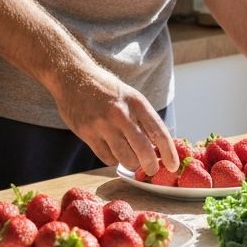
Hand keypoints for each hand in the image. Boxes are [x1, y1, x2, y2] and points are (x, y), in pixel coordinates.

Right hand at [48, 62, 177, 176]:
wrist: (73, 76)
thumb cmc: (106, 89)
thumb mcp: (130, 96)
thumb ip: (143, 118)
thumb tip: (158, 146)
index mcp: (136, 102)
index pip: (159, 131)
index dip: (169, 152)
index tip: (173, 166)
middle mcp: (121, 113)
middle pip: (143, 150)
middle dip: (150, 166)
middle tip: (151, 170)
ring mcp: (103, 124)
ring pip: (125, 158)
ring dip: (130, 163)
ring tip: (130, 158)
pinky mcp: (87, 133)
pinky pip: (106, 158)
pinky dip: (113, 159)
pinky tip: (112, 151)